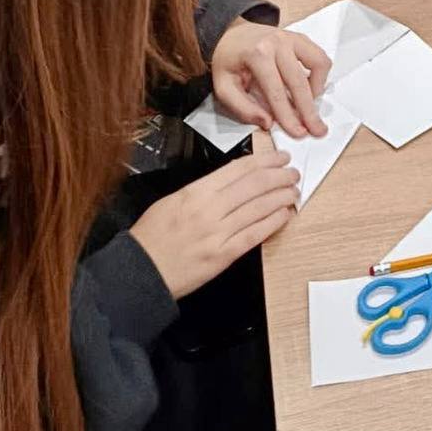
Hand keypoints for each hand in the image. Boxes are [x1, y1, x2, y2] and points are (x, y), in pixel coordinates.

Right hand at [130, 152, 299, 299]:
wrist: (138, 274)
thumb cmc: (151, 238)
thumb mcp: (172, 201)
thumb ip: (202, 189)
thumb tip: (233, 179)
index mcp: (195, 192)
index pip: (238, 169)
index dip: (264, 160)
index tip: (279, 157)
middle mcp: (209, 209)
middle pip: (254, 185)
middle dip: (279, 175)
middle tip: (293, 171)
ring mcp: (217, 233)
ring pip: (259, 207)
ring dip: (281, 196)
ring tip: (293, 190)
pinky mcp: (222, 256)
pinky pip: (254, 234)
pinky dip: (273, 222)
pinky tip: (285, 214)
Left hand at [212, 19, 331, 137]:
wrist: (230, 34)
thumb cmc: (228, 60)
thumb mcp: (224, 87)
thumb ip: (242, 107)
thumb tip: (267, 122)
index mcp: (257, 55)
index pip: (276, 91)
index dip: (288, 115)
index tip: (297, 132)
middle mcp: (277, 43)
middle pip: (299, 82)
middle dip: (309, 110)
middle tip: (317, 128)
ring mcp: (291, 38)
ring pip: (317, 65)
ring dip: (317, 89)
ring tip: (311, 105)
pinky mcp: (300, 39)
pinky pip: (319, 57)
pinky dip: (320, 75)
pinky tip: (310, 88)